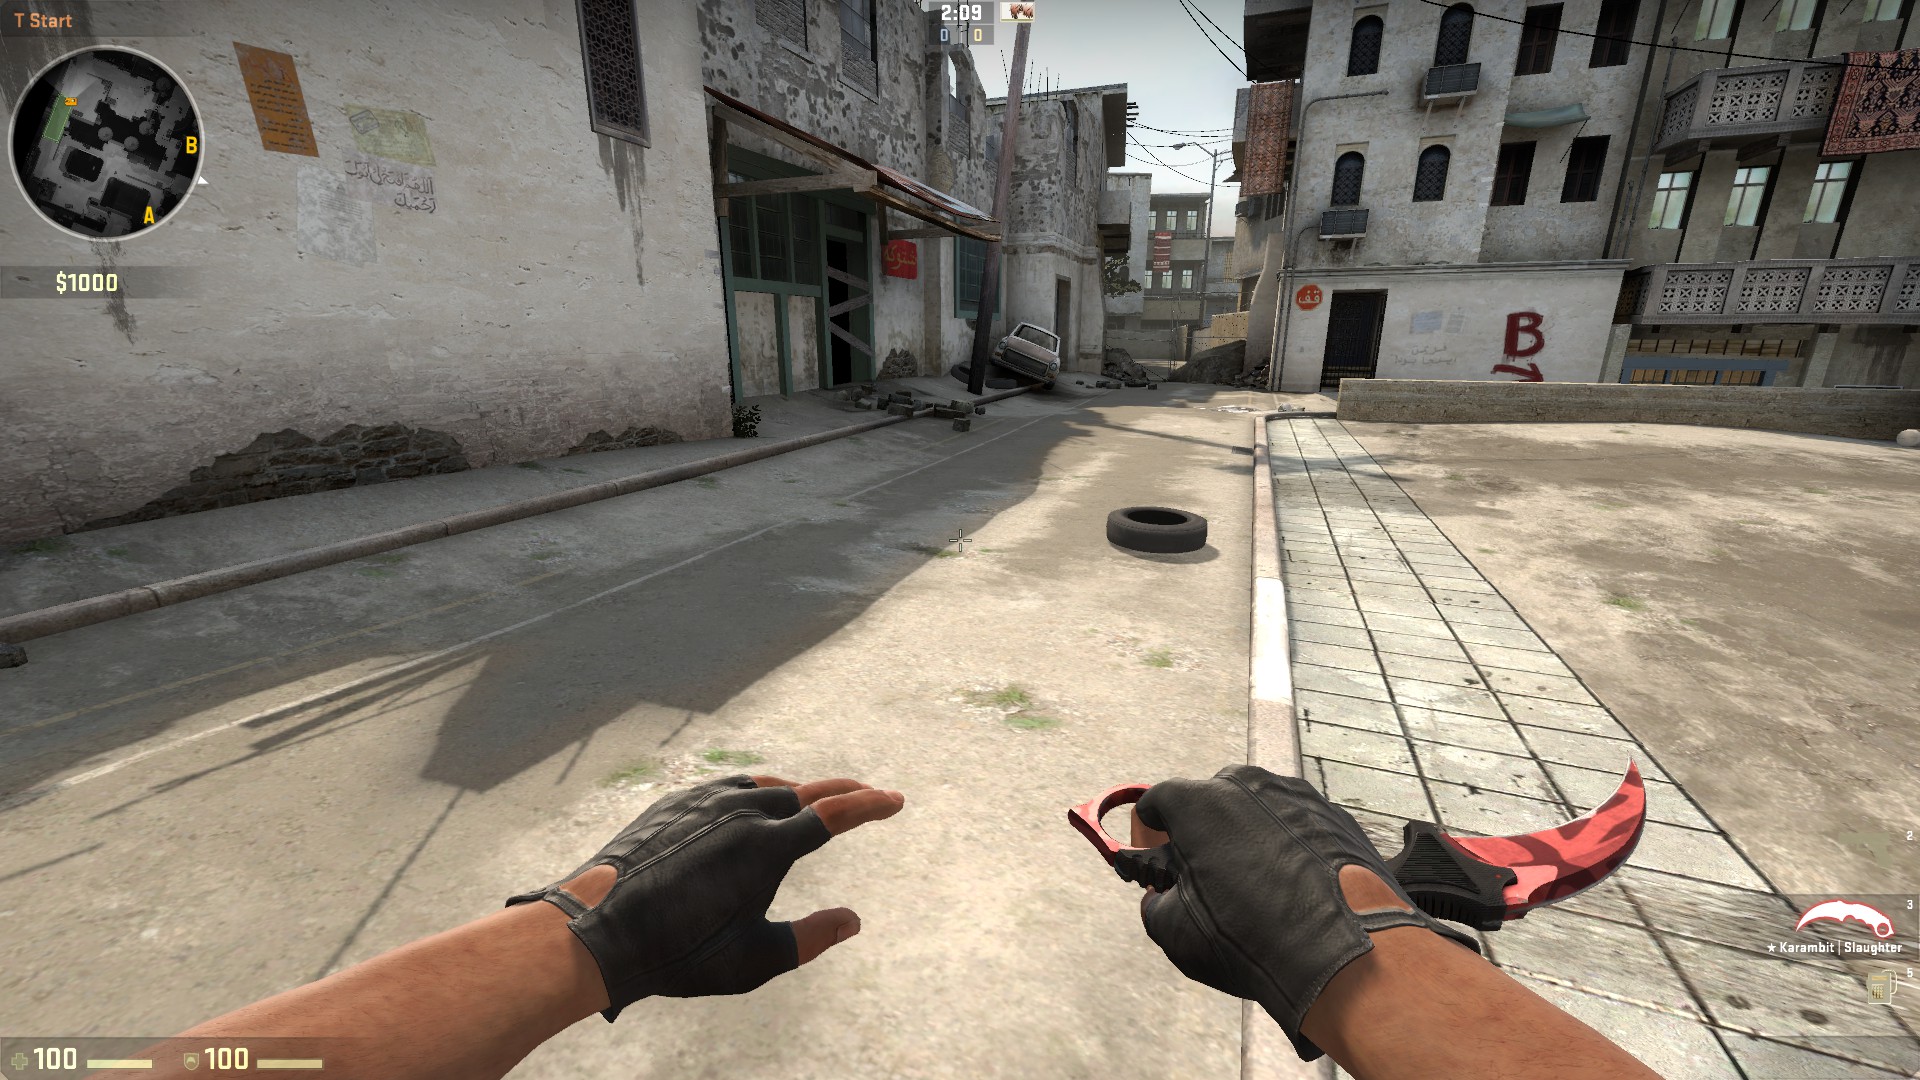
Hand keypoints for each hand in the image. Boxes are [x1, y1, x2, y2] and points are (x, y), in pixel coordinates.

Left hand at [507, 774, 903, 1019]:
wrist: (597, 931)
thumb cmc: (679, 953)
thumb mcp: (754, 959)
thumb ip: (810, 939)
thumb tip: (852, 921)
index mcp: (767, 846)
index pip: (834, 816)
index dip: (870, 806)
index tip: (895, 800)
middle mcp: (740, 811)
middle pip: (803, 793)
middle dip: (838, 794)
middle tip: (861, 797)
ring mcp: (702, 801)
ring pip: (762, 786)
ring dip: (792, 793)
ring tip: (807, 803)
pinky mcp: (673, 803)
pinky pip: (724, 787)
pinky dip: (749, 792)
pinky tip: (747, 805)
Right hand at [1132, 765, 1477, 1060]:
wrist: (1344, 955)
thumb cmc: (1250, 938)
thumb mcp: (1177, 932)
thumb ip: (1155, 903)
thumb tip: (1160, 897)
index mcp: (1200, 802)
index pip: (1159, 801)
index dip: (1151, 829)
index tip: (1156, 852)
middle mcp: (1250, 785)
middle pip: (1213, 799)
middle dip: (1205, 830)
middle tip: (1208, 874)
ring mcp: (1301, 797)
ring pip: (1261, 810)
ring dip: (1251, 837)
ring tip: (1258, 886)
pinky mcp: (1338, 818)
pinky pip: (1300, 827)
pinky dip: (1292, 847)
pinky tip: (1295, 888)